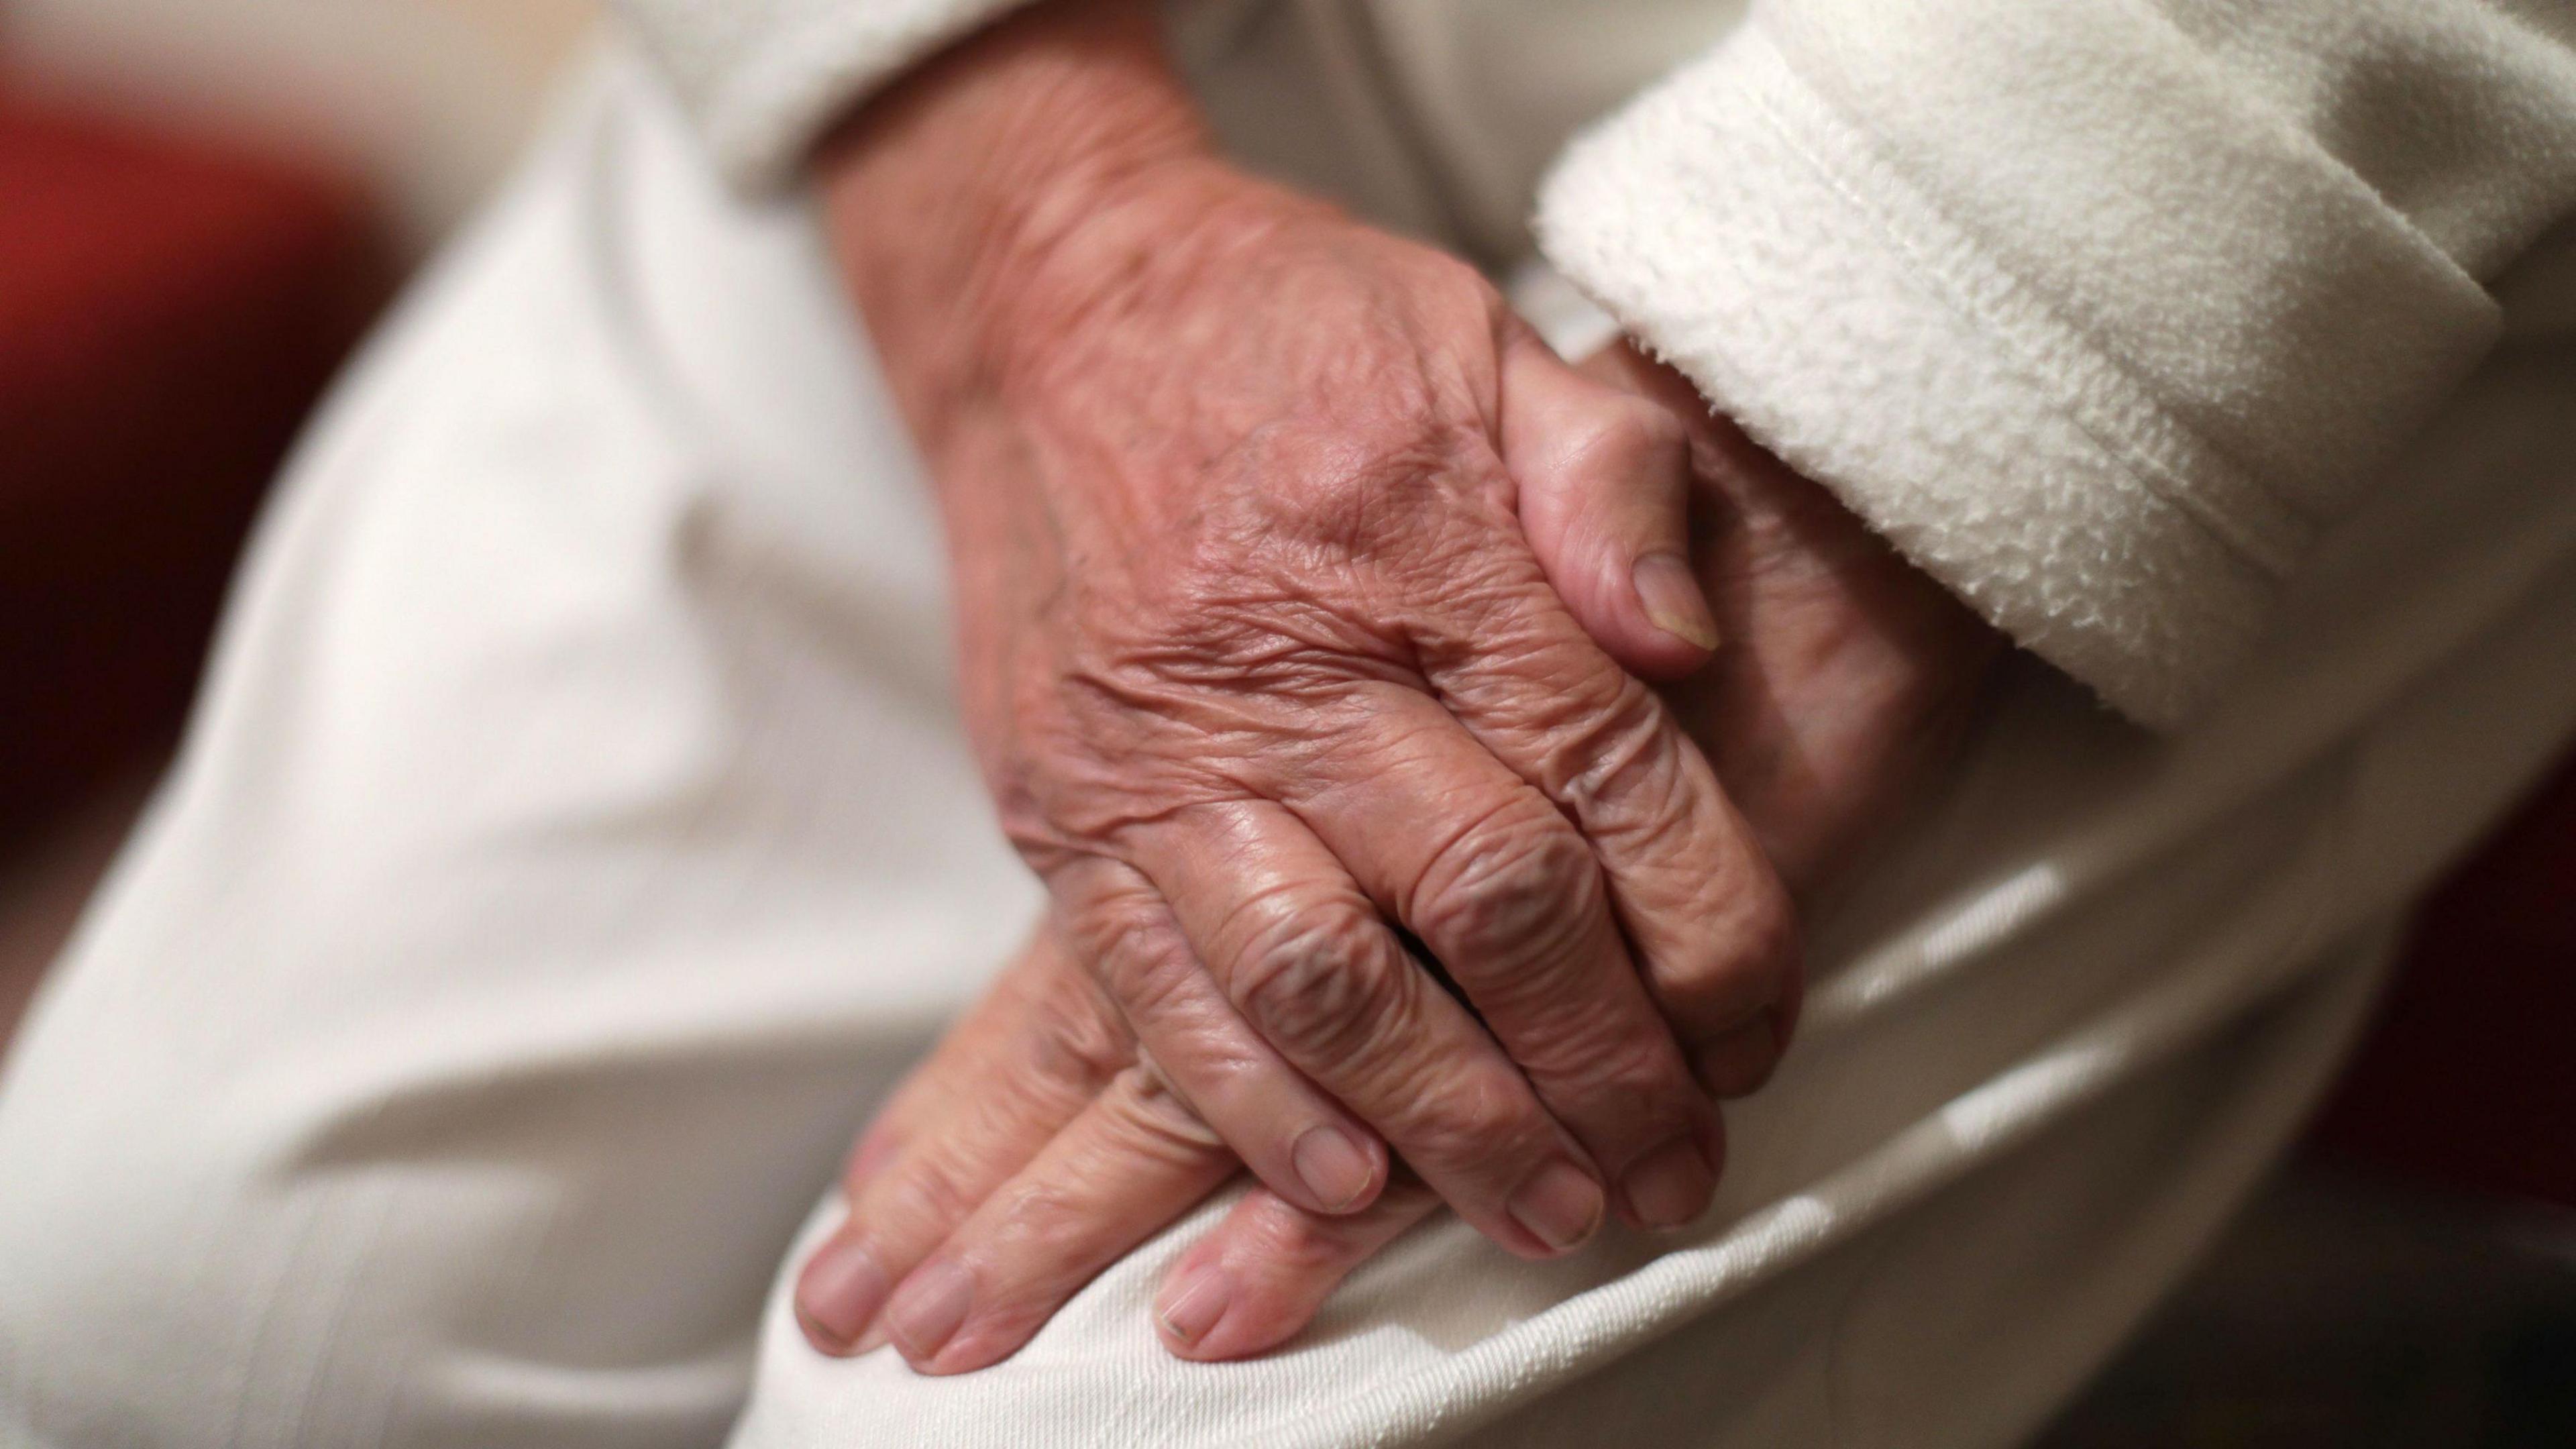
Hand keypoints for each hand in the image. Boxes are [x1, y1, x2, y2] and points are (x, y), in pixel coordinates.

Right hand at [815, 0, 1796, 1290]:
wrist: (1051, 306)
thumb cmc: (1297, 329)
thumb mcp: (1490, 344)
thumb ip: (1613, 484)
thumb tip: (1692, 648)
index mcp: (1429, 551)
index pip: (1609, 783)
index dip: (1710, 934)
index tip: (1759, 1035)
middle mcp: (1293, 667)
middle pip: (1487, 907)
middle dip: (1601, 1069)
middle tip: (1672, 1176)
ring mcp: (1160, 753)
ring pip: (1325, 984)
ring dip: (1450, 1123)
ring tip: (1547, 1215)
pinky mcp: (1061, 810)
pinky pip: (1152, 994)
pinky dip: (1252, 1108)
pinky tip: (1344, 1185)